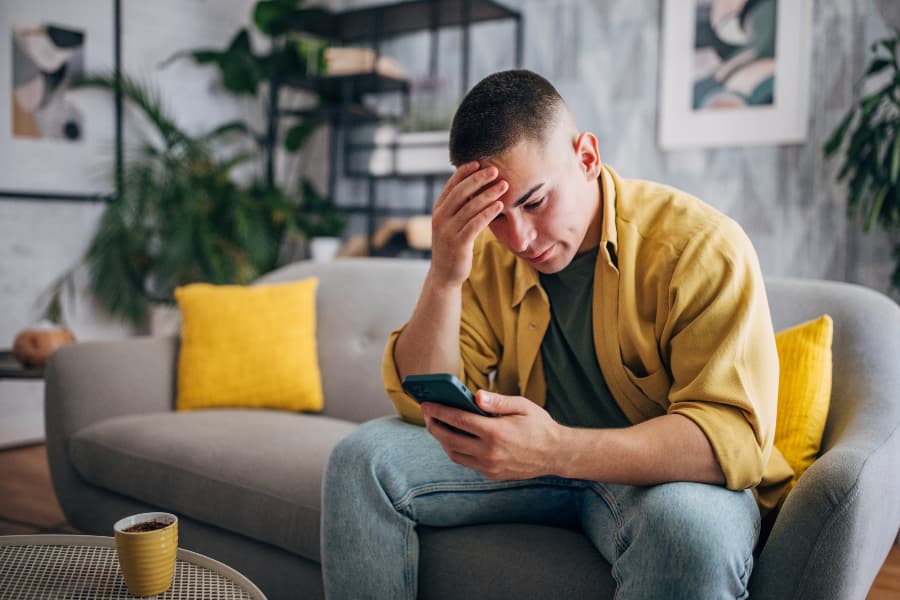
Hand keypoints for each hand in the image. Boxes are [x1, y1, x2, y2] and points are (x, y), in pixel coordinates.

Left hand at [421, 390, 562, 479]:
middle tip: (427, 414)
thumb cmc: (539, 425)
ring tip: (438, 425)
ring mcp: (489, 466)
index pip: (458, 419)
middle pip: (449, 439)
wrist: (556, 454)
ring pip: (454, 453)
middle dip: (434, 425)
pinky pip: (466, 462)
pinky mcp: (491, 474)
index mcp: (495, 432)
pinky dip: (456, 449)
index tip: (426, 403)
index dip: (439, 411)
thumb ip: (497, 401)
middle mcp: (489, 452)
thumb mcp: (522, 406)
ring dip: (442, 439)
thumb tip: (475, 396)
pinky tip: (454, 437)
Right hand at [429, 162, 506, 287]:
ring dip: (488, 194)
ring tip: (504, 186)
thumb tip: (474, 185)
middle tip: (495, 170)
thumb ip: (459, 206)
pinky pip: (475, 224)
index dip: (464, 172)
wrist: (445, 274)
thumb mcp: (451, 223)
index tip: (479, 161)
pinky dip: (488, 213)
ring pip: (470, 207)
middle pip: (460, 193)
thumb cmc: (453, 244)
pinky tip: (499, 206)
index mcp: (438, 209)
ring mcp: (448, 231)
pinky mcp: (458, 243)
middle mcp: (440, 218)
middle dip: (478, 179)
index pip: (451, 185)